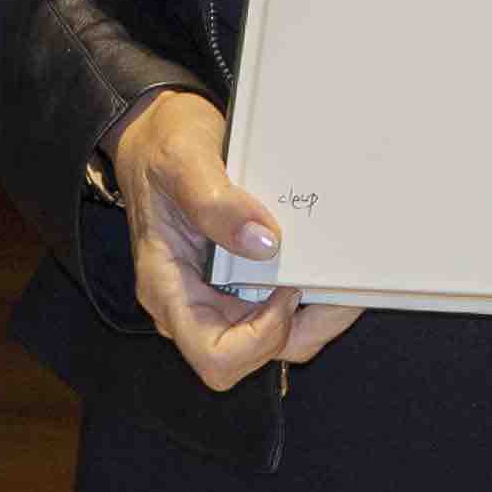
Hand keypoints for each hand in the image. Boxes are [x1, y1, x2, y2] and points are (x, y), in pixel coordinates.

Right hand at [111, 92, 355, 391]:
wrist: (153, 134)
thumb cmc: (160, 147)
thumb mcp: (182, 161)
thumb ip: (216, 204)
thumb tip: (264, 243)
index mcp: (168, 290)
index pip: (215, 357)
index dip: (260, 338)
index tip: (284, 287)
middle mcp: (191, 305)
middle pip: (252, 357)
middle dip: (301, 328)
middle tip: (335, 285)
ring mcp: (213, 297)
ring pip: (272, 340)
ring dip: (312, 317)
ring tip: (338, 276)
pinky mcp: (234, 283)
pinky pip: (275, 309)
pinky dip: (306, 297)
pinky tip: (322, 265)